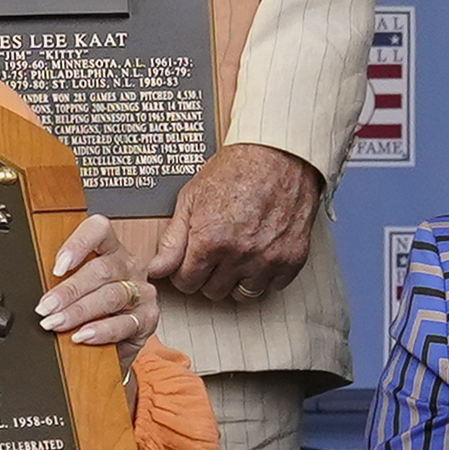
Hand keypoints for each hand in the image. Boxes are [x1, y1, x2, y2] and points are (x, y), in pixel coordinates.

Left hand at [36, 213, 161, 368]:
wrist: (114, 346)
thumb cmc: (92, 311)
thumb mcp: (75, 291)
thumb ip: (61, 283)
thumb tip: (38, 291)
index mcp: (110, 250)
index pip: (99, 231)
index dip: (78, 244)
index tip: (57, 266)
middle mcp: (129, 266)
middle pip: (101, 270)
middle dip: (69, 290)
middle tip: (45, 307)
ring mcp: (141, 291)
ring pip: (111, 296)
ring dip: (79, 311)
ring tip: (57, 322)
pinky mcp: (147, 318)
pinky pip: (125, 323)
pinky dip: (101, 330)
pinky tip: (83, 335)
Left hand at [151, 144, 320, 304]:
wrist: (279, 154)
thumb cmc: (236, 169)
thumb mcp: (192, 198)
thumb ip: (173, 240)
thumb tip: (157, 269)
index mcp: (211, 241)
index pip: (186, 283)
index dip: (185, 271)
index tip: (191, 261)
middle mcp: (240, 255)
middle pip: (212, 292)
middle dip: (208, 276)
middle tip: (214, 253)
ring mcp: (268, 259)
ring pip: (242, 295)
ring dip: (236, 280)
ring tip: (236, 256)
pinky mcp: (292, 260)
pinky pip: (272, 287)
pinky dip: (265, 275)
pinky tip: (259, 254)